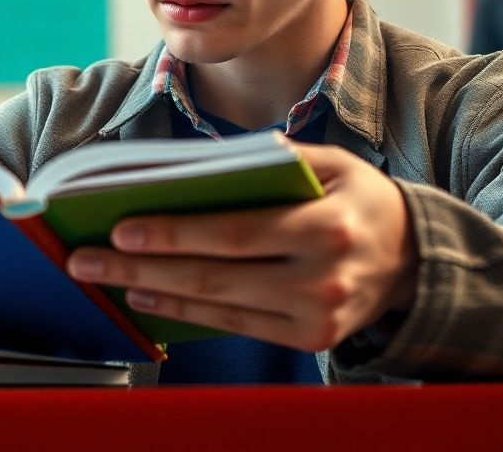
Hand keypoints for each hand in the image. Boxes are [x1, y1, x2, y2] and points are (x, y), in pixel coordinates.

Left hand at [66, 143, 417, 351]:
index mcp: (326, 225)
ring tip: (105, 277)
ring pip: (219, 306)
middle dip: (142, 267)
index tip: (121, 227)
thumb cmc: (359, 196)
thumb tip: (192, 170)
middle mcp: (321, 278)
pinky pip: (236, 326)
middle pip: (215, 276)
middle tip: (87, 259)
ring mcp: (316, 318)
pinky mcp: (310, 340)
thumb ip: (269, 164)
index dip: (174, 233)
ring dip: (154, 291)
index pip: (234, 233)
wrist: (415, 255)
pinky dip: (187, 314)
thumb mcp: (329, 163)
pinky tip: (150, 296)